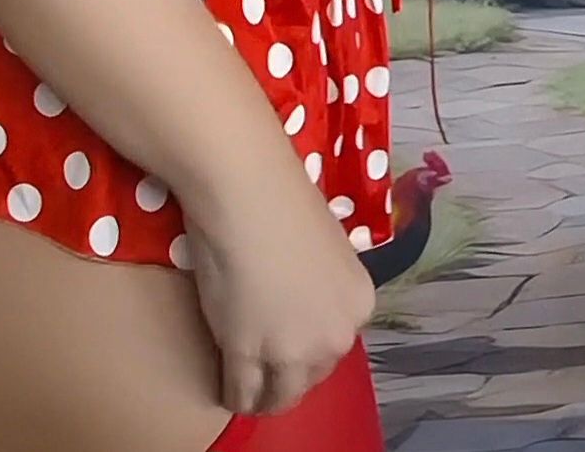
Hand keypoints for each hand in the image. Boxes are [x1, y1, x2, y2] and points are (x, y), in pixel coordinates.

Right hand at [185, 177, 375, 416]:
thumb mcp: (323, 244)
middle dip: (291, 371)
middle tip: (268, 364)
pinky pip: (242, 393)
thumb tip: (301, 290)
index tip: (291, 340)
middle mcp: (335, 336)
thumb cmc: (281, 197)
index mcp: (358, 304)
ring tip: (248, 390)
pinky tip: (226, 389)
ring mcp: (292, 350)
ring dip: (264, 395)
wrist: (246, 187)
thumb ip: (319, 280)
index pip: (336, 342)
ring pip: (281, 396)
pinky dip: (233, 395)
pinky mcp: (247, 355)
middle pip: (314, 372)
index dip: (310, 341)